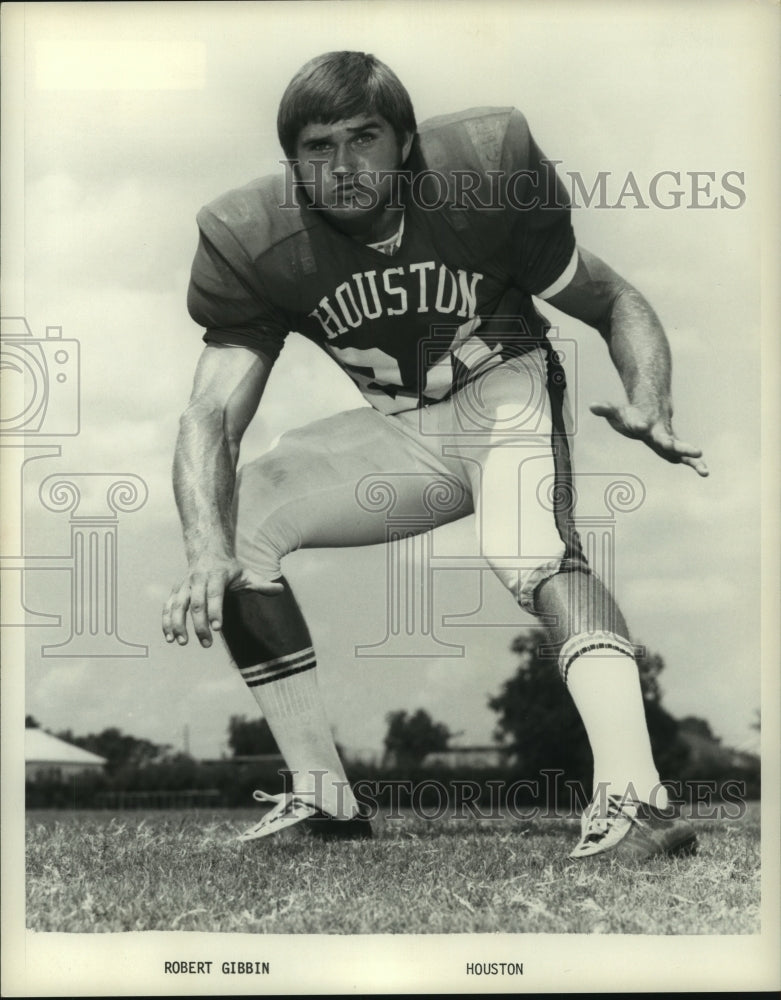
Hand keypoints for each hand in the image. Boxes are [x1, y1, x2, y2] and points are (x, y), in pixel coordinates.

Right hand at [162, 556, 282, 648]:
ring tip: (182, 642)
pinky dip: (166, 621)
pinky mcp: (176, 591)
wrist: (208, 552)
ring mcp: (185, 585)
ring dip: (177, 624)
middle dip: (199, 624)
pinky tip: (170, 638)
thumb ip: (261, 584)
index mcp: (216, 576)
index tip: (218, 629)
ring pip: (177, 605)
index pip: (215, 595)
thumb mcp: (247, 574)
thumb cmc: (230, 569)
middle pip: (196, 603)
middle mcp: (198, 579)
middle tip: (206, 644)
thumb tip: (280, 589)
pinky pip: (168, 606)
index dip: (215, 611)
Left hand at [590, 401, 708, 476]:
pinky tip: (705, 472)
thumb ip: (606, 409)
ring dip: (690, 457)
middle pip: (666, 439)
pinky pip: (686, 458)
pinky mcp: (674, 449)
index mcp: (644, 424)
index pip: (641, 424)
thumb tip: (591, 406)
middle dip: (671, 444)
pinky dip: (695, 464)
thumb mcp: (616, 412)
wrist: (652, 409)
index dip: (639, 424)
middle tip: (675, 446)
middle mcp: (659, 432)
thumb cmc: (631, 415)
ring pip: (681, 449)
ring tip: (704, 468)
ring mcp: (668, 440)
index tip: (639, 424)